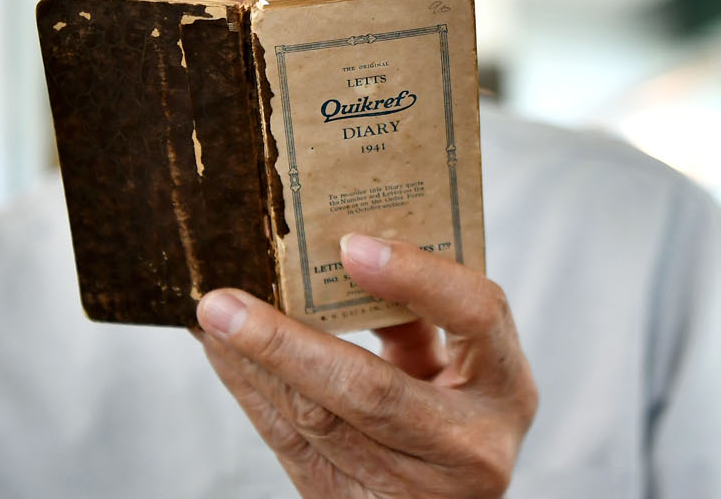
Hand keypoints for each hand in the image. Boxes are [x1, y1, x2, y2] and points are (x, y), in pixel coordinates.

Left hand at [195, 233, 537, 497]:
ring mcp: (418, 492)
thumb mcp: (454, 362)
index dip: (416, 277)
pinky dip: (252, 396)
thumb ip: (413, 314)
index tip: (350, 246)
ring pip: (319, 423)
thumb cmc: (454, 409)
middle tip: (224, 302)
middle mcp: (473, 448)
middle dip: (287, 343)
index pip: (476, 315)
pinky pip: (291, 450)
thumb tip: (338, 251)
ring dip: (255, 367)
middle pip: (372, 391)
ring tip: (213, 320)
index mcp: (508, 389)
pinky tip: (225, 356)